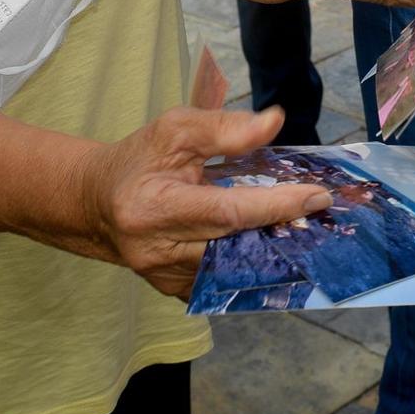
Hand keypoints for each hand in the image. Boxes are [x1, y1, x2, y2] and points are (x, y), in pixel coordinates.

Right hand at [83, 107, 332, 297]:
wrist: (97, 202)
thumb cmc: (139, 160)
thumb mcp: (175, 130)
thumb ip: (225, 127)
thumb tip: (274, 122)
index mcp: (154, 207)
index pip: (228, 212)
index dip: (276, 205)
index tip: (316, 196)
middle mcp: (157, 251)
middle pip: (237, 247)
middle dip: (282, 230)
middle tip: (318, 212)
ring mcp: (165, 278)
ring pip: (235, 269)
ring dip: (270, 248)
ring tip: (300, 225)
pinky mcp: (174, 291)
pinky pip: (224, 282)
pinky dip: (250, 262)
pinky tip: (270, 243)